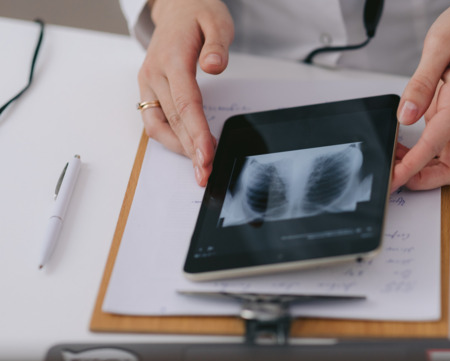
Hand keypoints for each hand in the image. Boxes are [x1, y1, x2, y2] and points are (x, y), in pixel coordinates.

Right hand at [138, 0, 233, 185]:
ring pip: (158, 125)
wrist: (177, 5)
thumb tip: (213, 66)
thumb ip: (217, 45)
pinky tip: (187, 149)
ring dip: (177, 149)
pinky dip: (170, 138)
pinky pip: (155, 120)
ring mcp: (149, 82)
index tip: (206, 154)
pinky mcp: (150, 89)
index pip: (185, 103)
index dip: (196, 132)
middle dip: (190, 150)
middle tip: (206, 172)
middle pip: (172, 120)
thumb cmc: (197, 13)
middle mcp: (155, 73)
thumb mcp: (216, 20)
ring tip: (199, 166)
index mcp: (172, 58)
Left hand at [391, 0, 449, 190]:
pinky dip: (422, 154)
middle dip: (425, 180)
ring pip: (448, 160)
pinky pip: (440, 146)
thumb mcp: (438, 45)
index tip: (395, 177)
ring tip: (393, 159)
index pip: (436, 143)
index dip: (413, 166)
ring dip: (422, 168)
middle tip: (395, 177)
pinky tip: (402, 145)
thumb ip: (421, 83)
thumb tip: (405, 116)